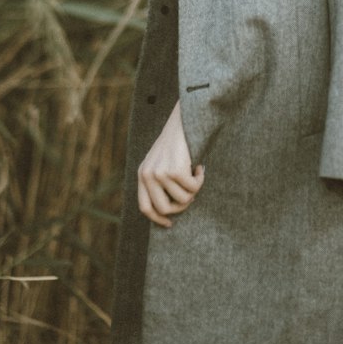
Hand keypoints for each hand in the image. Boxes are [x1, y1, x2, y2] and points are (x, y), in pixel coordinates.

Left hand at [137, 100, 204, 227]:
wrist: (183, 120)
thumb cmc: (175, 142)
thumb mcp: (160, 161)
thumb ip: (158, 182)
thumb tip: (168, 211)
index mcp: (142, 174)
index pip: (145, 207)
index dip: (157, 218)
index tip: (170, 223)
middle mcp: (148, 175)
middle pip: (164, 208)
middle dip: (181, 206)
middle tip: (191, 194)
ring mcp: (160, 173)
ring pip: (182, 199)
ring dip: (194, 190)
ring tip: (196, 174)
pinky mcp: (175, 170)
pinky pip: (193, 188)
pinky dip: (200, 180)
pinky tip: (199, 167)